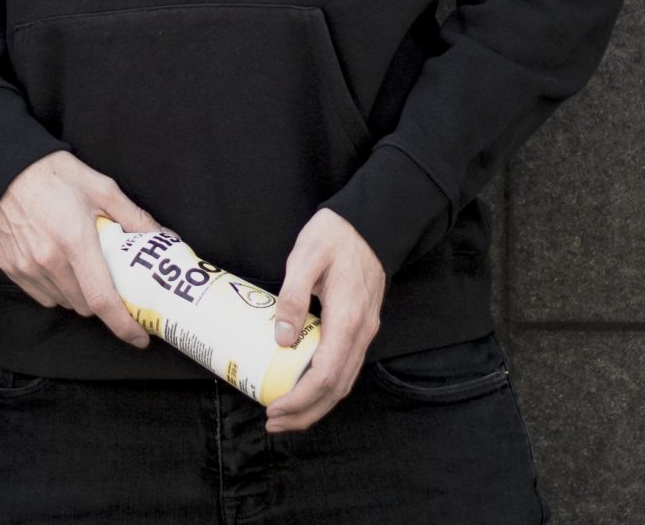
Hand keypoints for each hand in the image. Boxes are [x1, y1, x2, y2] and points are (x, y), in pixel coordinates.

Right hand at [0, 152, 156, 348]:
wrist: (5, 167)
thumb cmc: (55, 174)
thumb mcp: (101, 188)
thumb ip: (134, 217)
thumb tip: (163, 238)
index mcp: (75, 241)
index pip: (102, 299)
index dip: (124, 325)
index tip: (139, 337)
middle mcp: (48, 260)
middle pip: (85, 305)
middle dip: (103, 301)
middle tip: (111, 282)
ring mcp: (27, 266)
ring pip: (64, 302)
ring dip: (78, 295)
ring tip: (82, 267)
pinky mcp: (11, 268)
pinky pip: (41, 295)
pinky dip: (55, 289)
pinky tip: (58, 265)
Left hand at [264, 207, 385, 432]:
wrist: (371, 222)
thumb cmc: (336, 236)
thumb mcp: (305, 258)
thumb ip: (292, 297)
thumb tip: (282, 340)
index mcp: (347, 319)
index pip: (326, 375)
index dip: (300, 399)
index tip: (274, 408)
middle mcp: (361, 333)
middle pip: (337, 389)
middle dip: (306, 413)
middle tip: (273, 422)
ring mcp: (365, 332)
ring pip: (344, 382)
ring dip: (316, 404)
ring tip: (285, 413)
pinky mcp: (361, 327)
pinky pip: (345, 368)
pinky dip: (325, 386)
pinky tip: (303, 386)